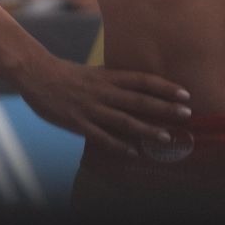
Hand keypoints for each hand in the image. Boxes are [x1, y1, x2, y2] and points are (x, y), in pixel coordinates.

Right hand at [18, 59, 192, 155]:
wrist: (38, 75)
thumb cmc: (69, 73)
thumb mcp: (97, 71)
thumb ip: (116, 78)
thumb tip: (139, 83)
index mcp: (110, 76)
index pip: (144, 80)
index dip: (165, 87)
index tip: (185, 93)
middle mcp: (105, 92)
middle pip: (140, 100)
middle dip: (164, 108)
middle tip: (186, 114)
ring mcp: (92, 108)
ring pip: (124, 120)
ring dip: (146, 129)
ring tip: (166, 137)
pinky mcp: (78, 123)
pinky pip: (101, 137)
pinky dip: (117, 145)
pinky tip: (133, 153)